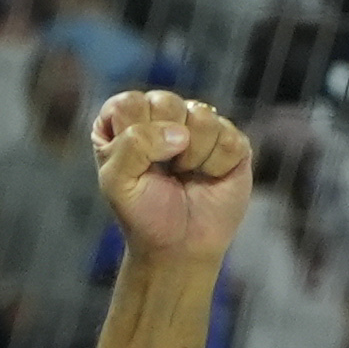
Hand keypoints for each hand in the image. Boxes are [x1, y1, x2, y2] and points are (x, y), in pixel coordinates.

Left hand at [85, 88, 253, 269]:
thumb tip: (180, 133)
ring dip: (192, 156)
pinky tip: (209, 176)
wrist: (180, 245)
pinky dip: (216, 164)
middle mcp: (162, 115)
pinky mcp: (231, 139)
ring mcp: (199, 125)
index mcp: (125, 120)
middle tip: (164, 170)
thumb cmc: (143, 211)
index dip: (135, 135)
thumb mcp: (117, 182)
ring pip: (201, 116)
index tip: (137, 165)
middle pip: (166, 102)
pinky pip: (229, 137)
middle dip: (163, 145)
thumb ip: (133, 145)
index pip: (129, 103)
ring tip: (185, 174)